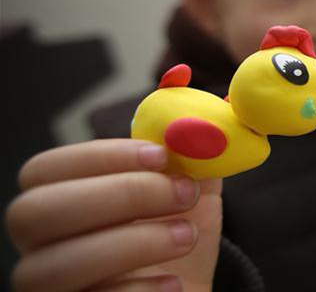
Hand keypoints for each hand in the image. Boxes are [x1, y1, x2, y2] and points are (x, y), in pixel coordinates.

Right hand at [5, 139, 222, 291]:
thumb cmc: (179, 237)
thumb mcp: (191, 189)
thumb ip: (194, 151)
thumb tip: (204, 118)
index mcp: (61, 201)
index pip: (43, 170)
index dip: (99, 156)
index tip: (161, 154)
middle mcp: (40, 247)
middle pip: (34, 212)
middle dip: (118, 194)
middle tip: (181, 194)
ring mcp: (51, 290)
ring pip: (52, 265)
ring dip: (133, 242)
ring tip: (188, 236)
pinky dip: (138, 290)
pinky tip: (173, 284)